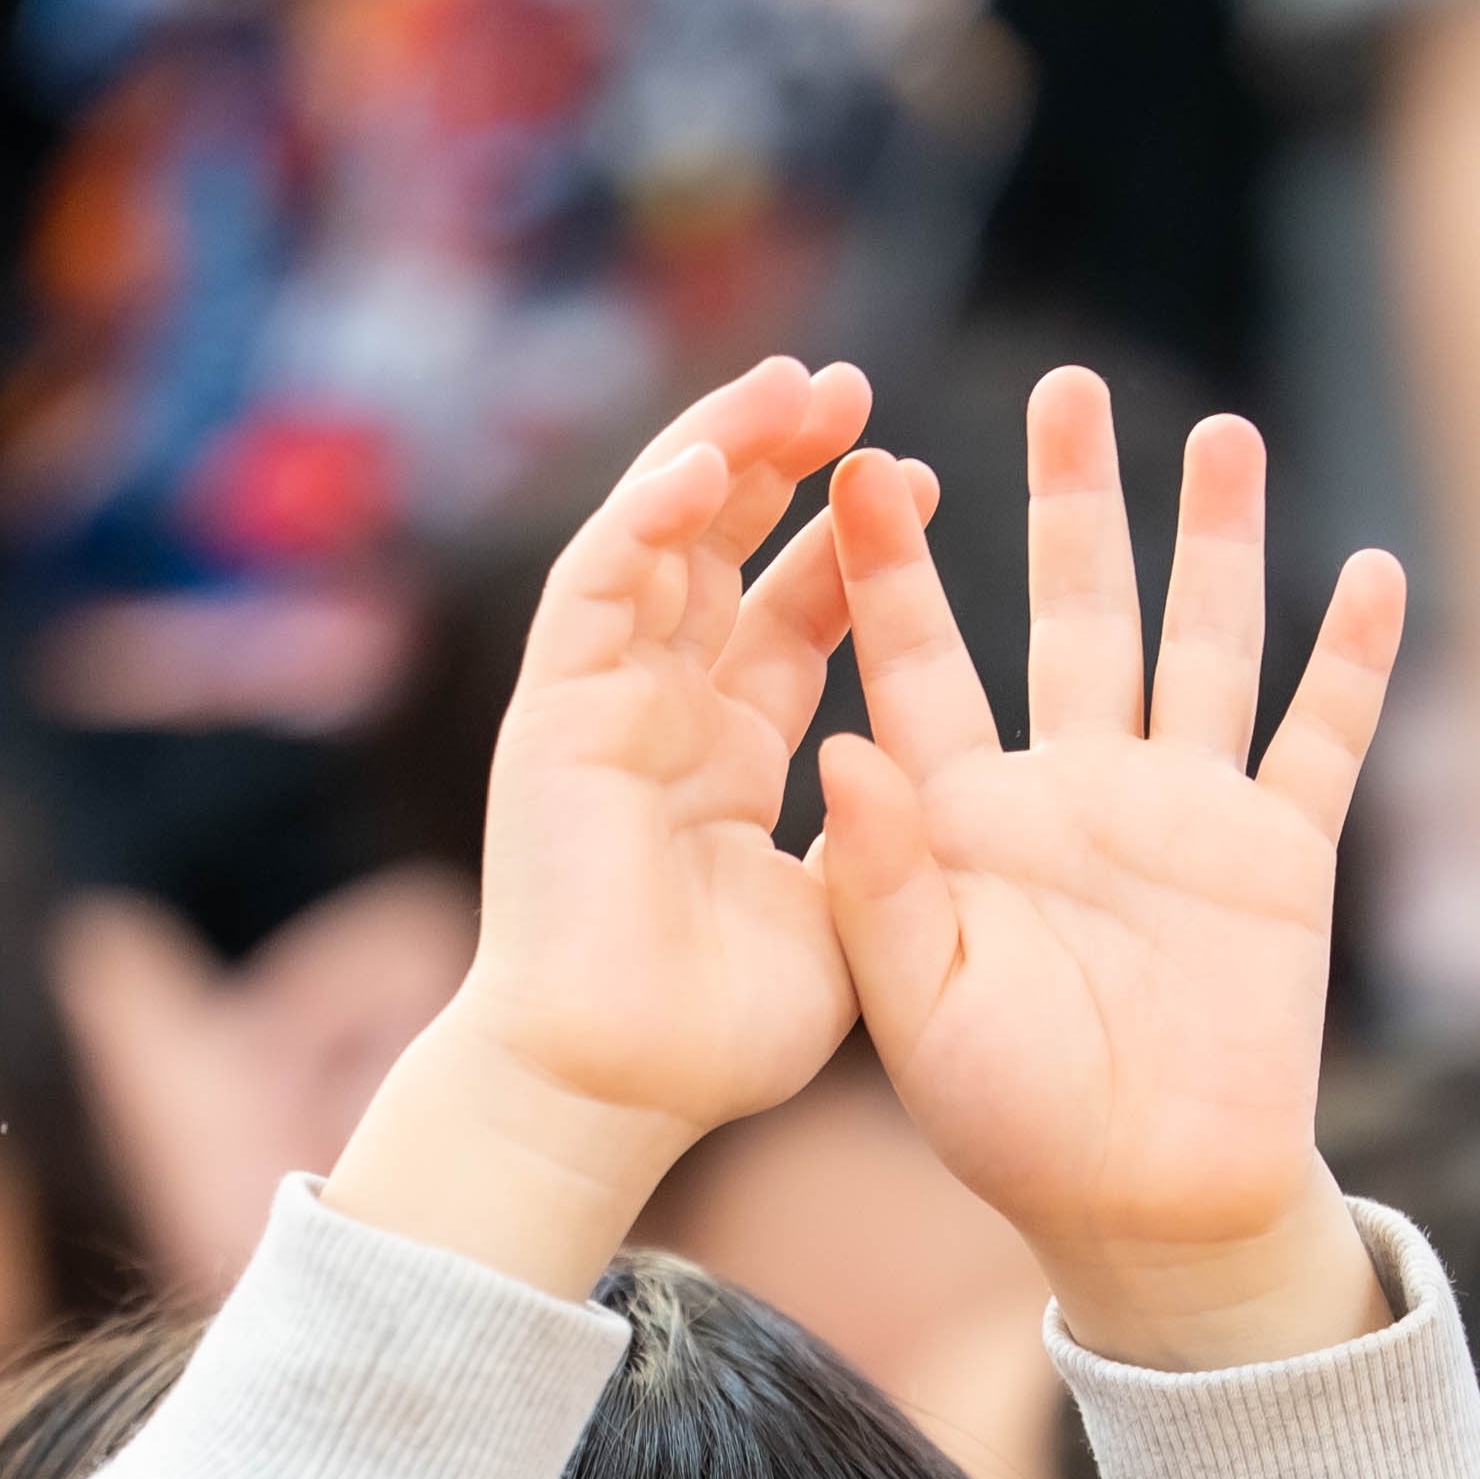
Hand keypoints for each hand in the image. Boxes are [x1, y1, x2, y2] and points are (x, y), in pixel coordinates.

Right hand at [327, 358, 873, 1288]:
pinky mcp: (556, 713)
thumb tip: (909, 768)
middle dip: (782, 461)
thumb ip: (880, 831)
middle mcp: (664, 711)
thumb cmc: (725, 1035)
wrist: (618, 1093)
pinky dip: (645, 516)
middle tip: (850, 387)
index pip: (794, 613)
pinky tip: (702, 461)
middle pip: (722, 549)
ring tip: (790, 385)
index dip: (851, 544)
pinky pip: (598, 587)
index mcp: (729, 753)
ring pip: (658, 538)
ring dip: (717, 453)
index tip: (922, 475)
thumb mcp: (845, 911)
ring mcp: (605, 704)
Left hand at [810, 370, 1408, 1368]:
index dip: (892, 567)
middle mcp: (1077, 789)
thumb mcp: (918, 1006)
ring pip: (1204, 642)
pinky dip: (1350, 658)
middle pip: (1076, 609)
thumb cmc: (1012, 1126)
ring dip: (1214, 542)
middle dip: (1070, 500)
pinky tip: (1367, 570)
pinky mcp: (1279, 856)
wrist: (1148, 1208)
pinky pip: (1323, 737)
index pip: (923, 661)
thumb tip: (836, 740)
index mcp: (971, 818)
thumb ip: (881, 877)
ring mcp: (1184, 814)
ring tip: (1218, 434)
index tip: (853, 466)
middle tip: (1064, 390)